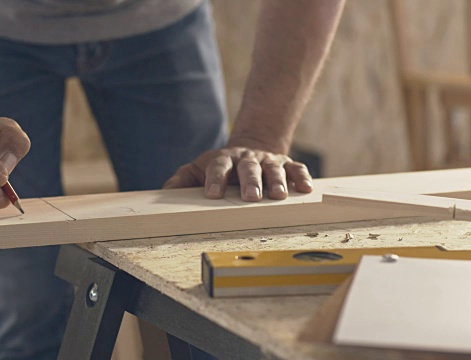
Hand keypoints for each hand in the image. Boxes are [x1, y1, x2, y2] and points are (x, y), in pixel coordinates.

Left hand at [163, 147, 312, 200]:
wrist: (250, 147)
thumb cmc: (221, 167)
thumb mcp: (198, 169)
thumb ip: (182, 180)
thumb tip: (165, 192)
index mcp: (224, 160)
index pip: (218, 167)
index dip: (215, 179)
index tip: (212, 194)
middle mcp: (247, 158)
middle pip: (249, 168)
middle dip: (250, 182)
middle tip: (251, 198)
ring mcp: (268, 161)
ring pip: (274, 168)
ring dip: (277, 181)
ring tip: (279, 196)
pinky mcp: (286, 164)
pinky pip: (297, 168)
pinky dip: (302, 177)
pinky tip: (305, 189)